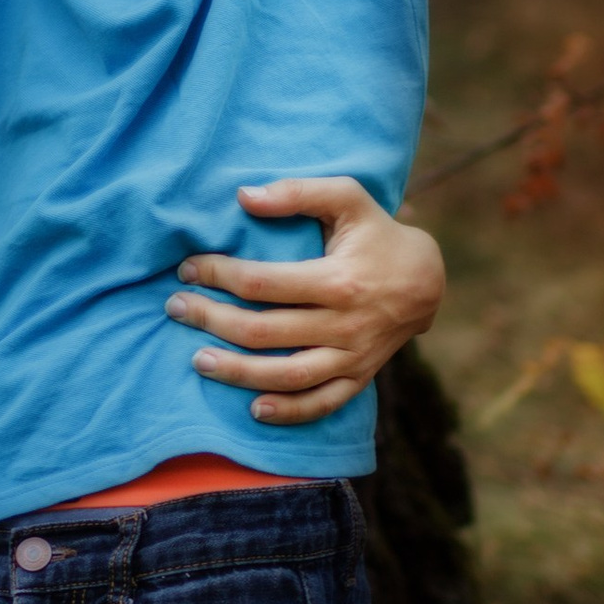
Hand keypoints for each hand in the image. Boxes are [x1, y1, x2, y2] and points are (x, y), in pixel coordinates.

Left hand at [164, 179, 444, 426]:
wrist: (428, 279)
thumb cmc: (377, 232)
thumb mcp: (348, 198)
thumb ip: (297, 192)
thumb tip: (243, 196)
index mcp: (337, 280)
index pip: (262, 284)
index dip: (218, 275)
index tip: (188, 269)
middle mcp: (345, 324)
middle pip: (264, 332)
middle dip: (211, 320)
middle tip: (175, 310)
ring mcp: (353, 357)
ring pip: (287, 375)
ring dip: (237, 372)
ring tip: (198, 361)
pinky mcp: (360, 377)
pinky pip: (322, 403)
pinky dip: (289, 411)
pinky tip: (253, 409)